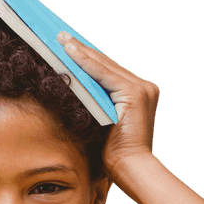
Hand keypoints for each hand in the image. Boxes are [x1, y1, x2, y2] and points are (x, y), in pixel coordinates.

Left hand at [57, 31, 158, 181]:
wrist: (131, 169)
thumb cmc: (114, 154)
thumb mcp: (100, 121)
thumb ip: (93, 103)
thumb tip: (69, 87)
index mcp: (137, 92)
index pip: (106, 70)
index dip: (85, 56)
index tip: (66, 44)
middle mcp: (143, 86)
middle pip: (105, 63)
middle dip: (80, 48)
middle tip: (59, 35)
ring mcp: (141, 88)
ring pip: (104, 65)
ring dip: (80, 51)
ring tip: (60, 39)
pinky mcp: (135, 94)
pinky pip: (105, 74)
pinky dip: (86, 63)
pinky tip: (70, 53)